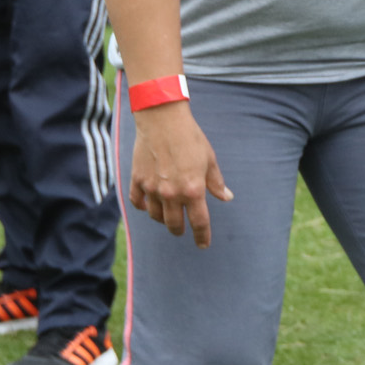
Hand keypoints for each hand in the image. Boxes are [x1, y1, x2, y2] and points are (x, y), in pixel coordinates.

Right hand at [129, 101, 233, 244]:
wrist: (162, 120)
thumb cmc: (190, 138)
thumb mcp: (209, 159)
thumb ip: (215, 182)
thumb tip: (226, 197)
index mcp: (193, 190)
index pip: (199, 222)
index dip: (202, 236)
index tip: (203, 244)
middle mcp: (172, 193)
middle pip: (174, 224)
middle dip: (179, 230)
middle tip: (181, 231)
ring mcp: (152, 188)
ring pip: (155, 216)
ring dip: (162, 219)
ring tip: (167, 216)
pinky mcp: (138, 180)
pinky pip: (138, 202)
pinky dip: (143, 206)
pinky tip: (148, 205)